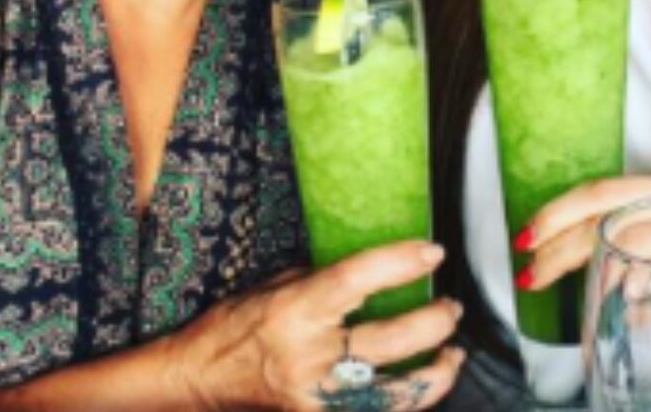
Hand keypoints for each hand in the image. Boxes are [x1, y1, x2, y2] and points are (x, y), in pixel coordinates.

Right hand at [166, 241, 465, 410]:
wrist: (198, 384)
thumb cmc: (232, 330)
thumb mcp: (273, 288)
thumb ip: (324, 282)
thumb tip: (376, 272)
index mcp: (294, 312)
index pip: (358, 280)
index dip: (401, 264)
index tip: (432, 253)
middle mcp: (308, 357)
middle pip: (392, 340)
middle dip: (434, 322)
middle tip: (450, 307)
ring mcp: (318, 399)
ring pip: (398, 392)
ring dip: (436, 372)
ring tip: (452, 352)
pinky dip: (406, 401)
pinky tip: (422, 385)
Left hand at [515, 175, 650, 377]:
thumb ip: (620, 238)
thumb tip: (551, 248)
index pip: (606, 190)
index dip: (559, 211)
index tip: (526, 236)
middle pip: (609, 212)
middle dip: (559, 243)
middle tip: (530, 271)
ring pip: (625, 238)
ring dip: (581, 266)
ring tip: (558, 286)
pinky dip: (622, 281)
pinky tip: (611, 295)